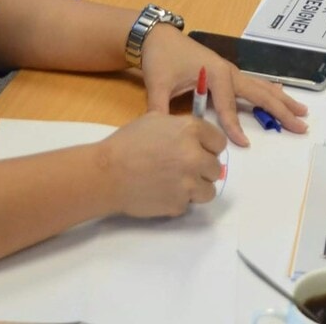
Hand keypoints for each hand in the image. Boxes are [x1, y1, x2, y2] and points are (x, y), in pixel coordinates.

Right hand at [96, 111, 224, 216]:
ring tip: (176, 183)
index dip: (208, 147)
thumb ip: (181, 127)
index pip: (219, 142)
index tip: (199, 151)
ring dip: (196, 187)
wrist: (106, 174)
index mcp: (191, 131)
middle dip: (202, 168)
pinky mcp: (180, 204)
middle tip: (183, 168)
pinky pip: (188, 203)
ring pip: (209, 190)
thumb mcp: (155, 120)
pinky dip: (178, 200)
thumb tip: (197, 139)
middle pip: (216, 167)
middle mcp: (195, 156)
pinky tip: (161, 192)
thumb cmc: (127, 143)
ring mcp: (189, 183)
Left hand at [138, 24, 309, 145]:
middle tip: (301, 126)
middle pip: (259, 93)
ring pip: (262, 87)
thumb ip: (160, 111)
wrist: (158, 37)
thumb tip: (164, 138)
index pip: (227, 106)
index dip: (234, 127)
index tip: (245, 144)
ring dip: (282, 100)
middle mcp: (228, 71)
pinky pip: (254, 84)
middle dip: (280, 110)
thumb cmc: (160, 59)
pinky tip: (281, 95)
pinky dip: (270, 91)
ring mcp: (230, 71)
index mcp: (215, 74)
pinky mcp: (228, 72)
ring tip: (303, 112)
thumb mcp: (157, 86)